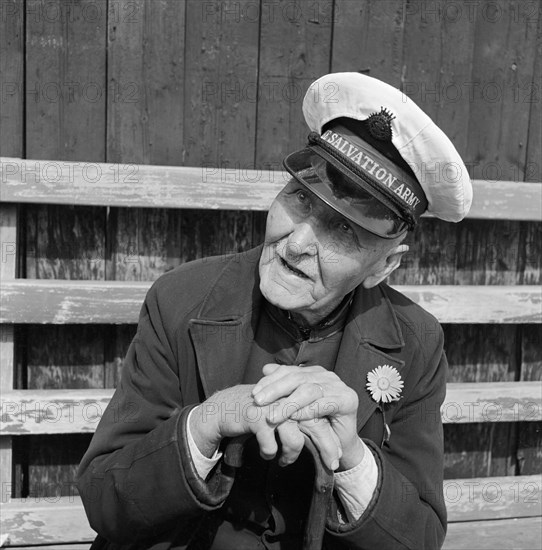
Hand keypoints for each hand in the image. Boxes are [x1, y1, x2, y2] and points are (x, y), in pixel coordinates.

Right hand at [189, 383, 342, 469]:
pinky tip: (266, 453)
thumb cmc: (259, 413)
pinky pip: (271, 445)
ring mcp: (272, 407)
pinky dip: (269, 453)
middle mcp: (286, 398)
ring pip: (295, 440)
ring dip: (291, 455)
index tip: (338, 454)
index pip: (320, 414)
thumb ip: (304, 420)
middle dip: (325, 447)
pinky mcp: (256, 416)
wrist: (225, 407)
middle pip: (314, 425)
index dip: (330, 435)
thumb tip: (328, 441)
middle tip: (332, 465)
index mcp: (295, 394)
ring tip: (284, 461)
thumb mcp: (283, 412)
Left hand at [252, 364, 363, 470]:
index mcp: (314, 372)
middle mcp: (327, 376)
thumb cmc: (316, 423)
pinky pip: (324, 403)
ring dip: (288, 403)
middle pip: (297, 378)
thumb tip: (265, 368)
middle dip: (275, 390)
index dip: (270, 381)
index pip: (289, 371)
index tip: (253, 393)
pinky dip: (307, 410)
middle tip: (258, 402)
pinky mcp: (348, 400)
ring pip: (309, 390)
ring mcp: (338, 386)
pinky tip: (294, 418)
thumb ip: (283, 387)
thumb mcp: (295, 405)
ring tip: (272, 416)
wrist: (340, 444)